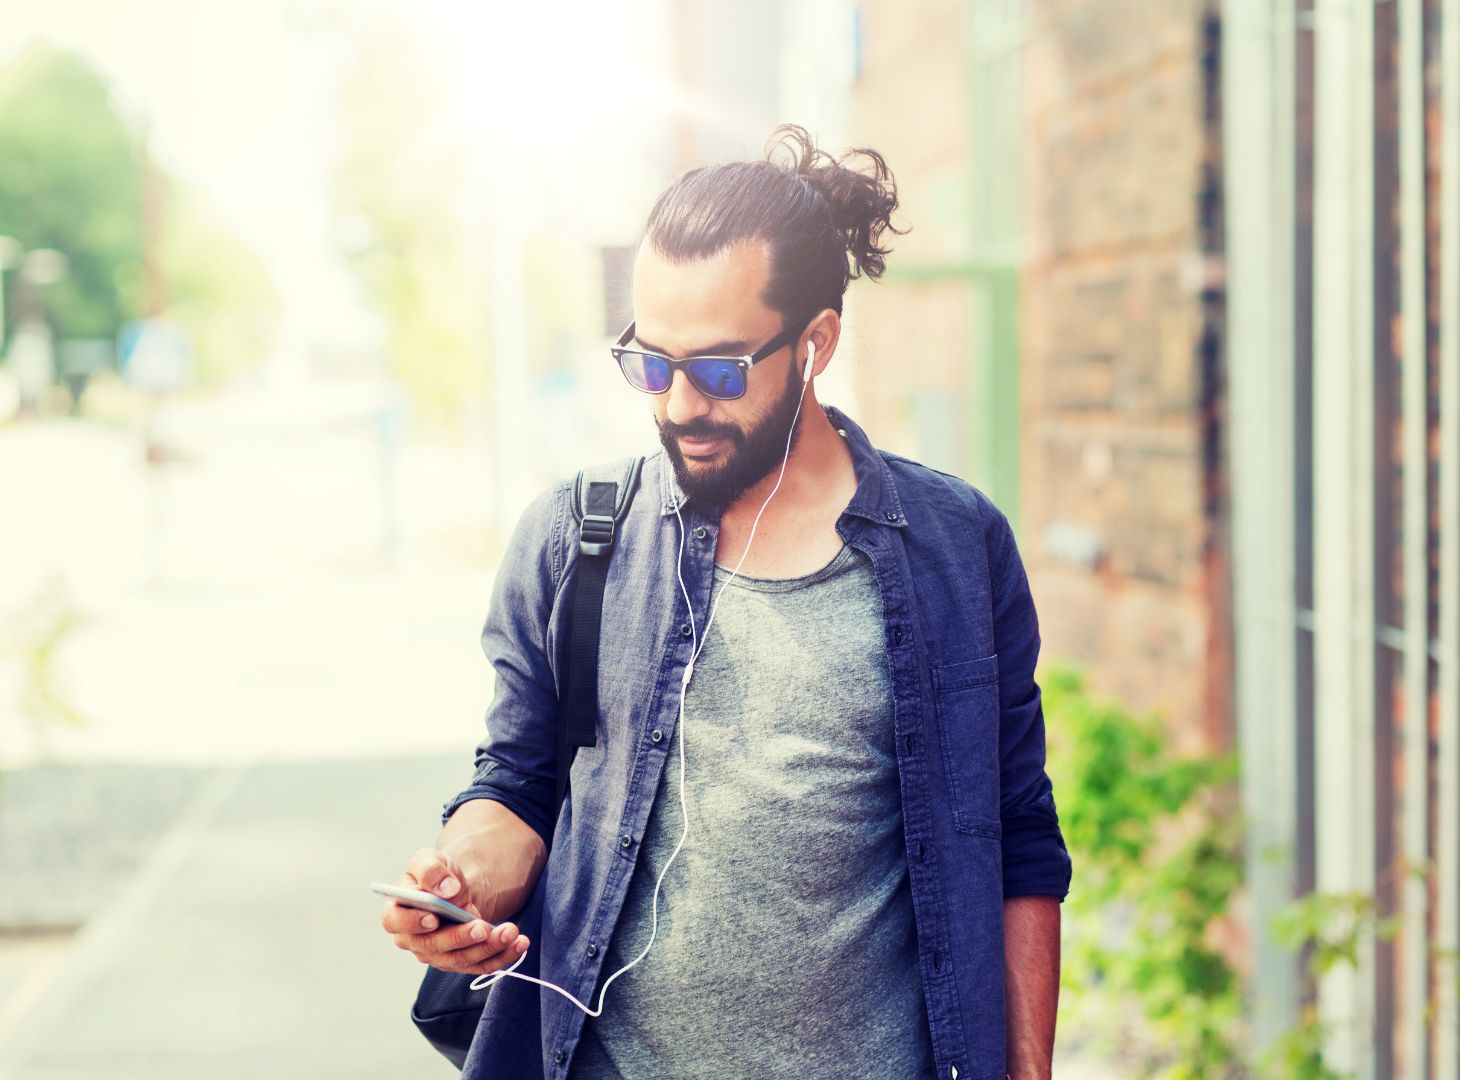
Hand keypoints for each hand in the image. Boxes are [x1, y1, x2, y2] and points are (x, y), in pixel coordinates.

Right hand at [380, 847, 530, 974]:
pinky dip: (502, 956)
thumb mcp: (429, 860)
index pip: (397, 923)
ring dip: (488, 948)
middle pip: (434, 946)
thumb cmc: (437, 874)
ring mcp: (438, 954)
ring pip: (461, 959)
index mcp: (397, 913)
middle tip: (484, 926)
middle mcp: (414, 940)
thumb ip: (431, 870)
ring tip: (511, 931)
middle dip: (461, 938)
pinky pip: (481, 965)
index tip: (434, 918)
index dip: (413, 923)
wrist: (456, 887)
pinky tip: (520, 943)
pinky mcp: (461, 961)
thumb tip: (447, 889)